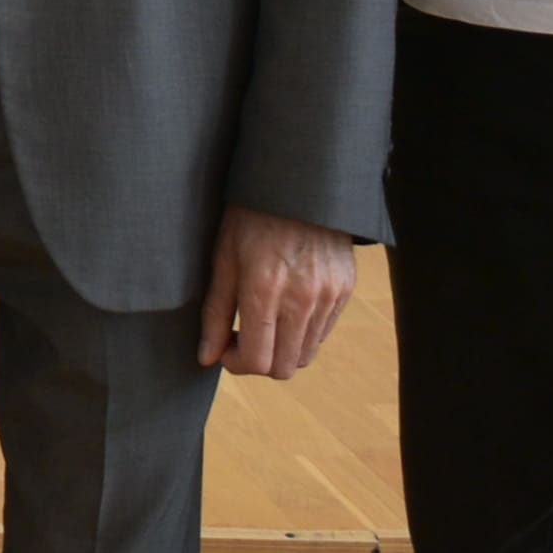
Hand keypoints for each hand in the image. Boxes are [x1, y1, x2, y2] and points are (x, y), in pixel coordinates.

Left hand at [199, 204, 354, 378]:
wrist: (298, 184)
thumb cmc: (251, 217)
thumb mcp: (223, 258)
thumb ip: (215, 313)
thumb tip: (207, 357)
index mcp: (265, 288)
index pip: (257, 360)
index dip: (236, 364)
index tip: (226, 349)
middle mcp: (302, 298)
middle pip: (283, 367)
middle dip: (258, 362)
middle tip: (243, 338)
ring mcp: (329, 296)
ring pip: (305, 355)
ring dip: (281, 350)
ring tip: (265, 323)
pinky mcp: (345, 290)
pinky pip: (323, 333)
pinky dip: (302, 333)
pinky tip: (287, 309)